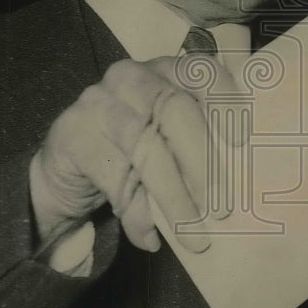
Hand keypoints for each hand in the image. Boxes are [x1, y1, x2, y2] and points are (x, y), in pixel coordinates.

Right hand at [30, 56, 238, 253]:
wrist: (67, 167)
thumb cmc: (132, 151)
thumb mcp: (167, 139)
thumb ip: (198, 146)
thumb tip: (238, 192)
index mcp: (164, 70)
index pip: (199, 71)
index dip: (223, 101)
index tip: (240, 141)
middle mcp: (131, 77)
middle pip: (174, 112)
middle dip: (202, 163)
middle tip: (222, 208)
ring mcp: (97, 102)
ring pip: (146, 148)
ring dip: (174, 197)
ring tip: (194, 236)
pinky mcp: (73, 135)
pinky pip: (113, 177)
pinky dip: (136, 214)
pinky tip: (150, 237)